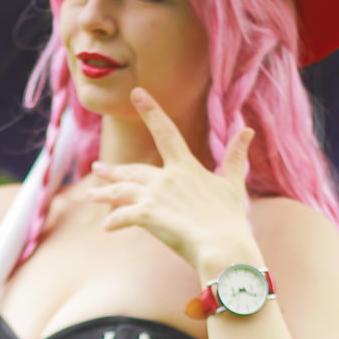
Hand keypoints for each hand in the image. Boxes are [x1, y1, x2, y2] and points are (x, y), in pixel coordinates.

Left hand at [86, 88, 259, 273]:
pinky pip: (122, 216)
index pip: (166, 131)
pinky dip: (114, 221)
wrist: (223, 246)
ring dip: (104, 192)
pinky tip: (106, 227)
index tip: (137, 92)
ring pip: (121, 191)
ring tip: (91, 194)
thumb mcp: (233, 184)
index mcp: (186, 167)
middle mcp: (166, 178)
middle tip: (97, 167)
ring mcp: (155, 196)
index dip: (152, 111)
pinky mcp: (147, 216)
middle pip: (133, 171)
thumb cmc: (229, 219)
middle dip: (113, 170)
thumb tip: (247, 130)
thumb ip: (235, 157)